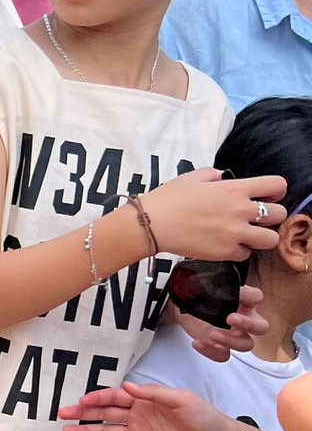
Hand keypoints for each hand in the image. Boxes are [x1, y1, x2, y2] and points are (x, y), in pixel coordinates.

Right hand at [61, 380, 238, 430]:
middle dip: (84, 413)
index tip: (82, 401)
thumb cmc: (205, 417)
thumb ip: (154, 394)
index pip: (116, 397)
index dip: (98, 398)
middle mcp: (139, 416)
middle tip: (63, 413)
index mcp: (146, 400)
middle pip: (106, 413)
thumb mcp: (182, 399)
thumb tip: (128, 388)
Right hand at [139, 168, 285, 260]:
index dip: (276, 191)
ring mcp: (235, 233)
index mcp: (234, 189)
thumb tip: (221, 178)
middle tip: (256, 219)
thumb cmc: (168, 198)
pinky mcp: (225, 252)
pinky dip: (238, 251)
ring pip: (270, 240)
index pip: (277, 185)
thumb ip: (212, 175)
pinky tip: (226, 246)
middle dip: (271, 216)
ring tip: (246, 236)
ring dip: (260, 237)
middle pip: (280, 215)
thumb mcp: (191, 177)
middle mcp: (241, 210)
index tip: (267, 196)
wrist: (151, 224)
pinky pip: (245, 255)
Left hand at [172, 284, 267, 363]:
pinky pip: (223, 356)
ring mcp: (232, 335)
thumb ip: (221, 287)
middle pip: (261, 327)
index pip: (256, 297)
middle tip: (230, 319)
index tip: (237, 296)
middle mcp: (244, 319)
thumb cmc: (199, 296)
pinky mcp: (219, 347)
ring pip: (246, 345)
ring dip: (231, 341)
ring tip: (212, 334)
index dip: (250, 297)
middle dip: (249, 324)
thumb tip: (230, 289)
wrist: (181, 307)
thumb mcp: (207, 286)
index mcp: (244, 301)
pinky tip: (198, 343)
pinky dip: (211, 352)